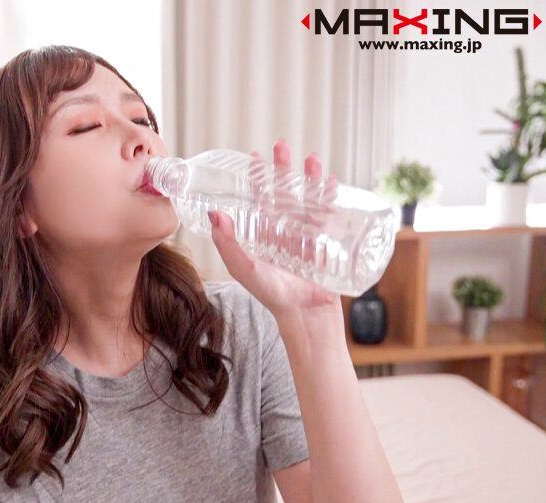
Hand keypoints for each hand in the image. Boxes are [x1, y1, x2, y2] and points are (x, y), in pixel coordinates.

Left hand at [207, 138, 341, 319]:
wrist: (305, 314)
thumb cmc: (272, 294)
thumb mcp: (244, 268)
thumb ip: (227, 243)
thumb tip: (214, 214)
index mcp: (263, 234)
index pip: (258, 199)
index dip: (256, 178)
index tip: (253, 156)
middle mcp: (284, 230)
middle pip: (283, 192)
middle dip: (283, 169)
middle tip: (280, 145)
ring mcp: (306, 234)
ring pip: (307, 198)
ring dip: (309, 177)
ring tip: (310, 157)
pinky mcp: (327, 241)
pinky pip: (330, 213)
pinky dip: (331, 196)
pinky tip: (332, 180)